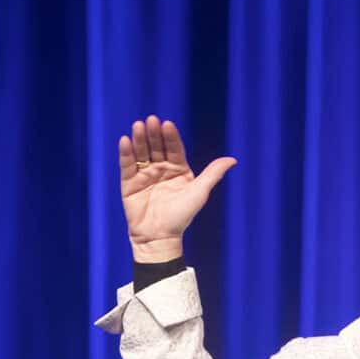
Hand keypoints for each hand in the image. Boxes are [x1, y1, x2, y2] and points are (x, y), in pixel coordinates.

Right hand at [119, 115, 236, 261]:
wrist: (160, 237)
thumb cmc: (182, 216)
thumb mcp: (199, 192)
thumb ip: (213, 174)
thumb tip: (233, 159)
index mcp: (178, 169)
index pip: (174, 148)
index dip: (170, 136)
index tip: (167, 124)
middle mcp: (161, 169)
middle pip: (157, 147)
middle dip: (154, 134)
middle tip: (151, 120)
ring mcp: (145, 175)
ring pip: (142, 153)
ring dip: (139, 139)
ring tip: (138, 126)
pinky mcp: (129, 183)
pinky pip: (127, 165)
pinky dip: (126, 153)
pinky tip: (126, 141)